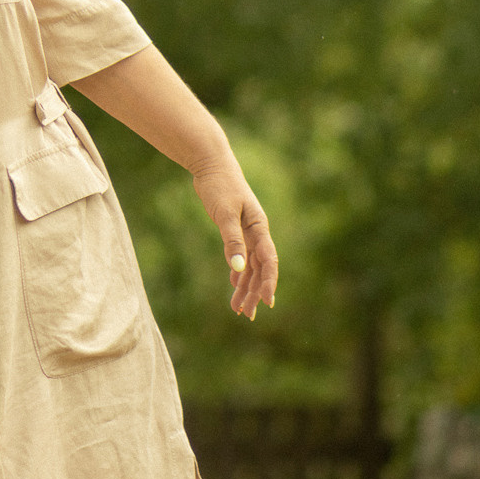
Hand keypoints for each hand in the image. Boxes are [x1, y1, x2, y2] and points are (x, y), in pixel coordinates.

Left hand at [192, 164, 278, 319]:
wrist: (211, 163)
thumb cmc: (219, 185)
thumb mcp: (224, 213)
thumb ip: (232, 240)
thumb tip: (238, 268)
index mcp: (259, 228)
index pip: (268, 261)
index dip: (268, 283)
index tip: (266, 303)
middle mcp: (256, 232)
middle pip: (259, 268)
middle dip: (254, 292)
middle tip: (246, 315)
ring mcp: (247, 231)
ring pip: (249, 265)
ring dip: (245, 287)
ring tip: (238, 309)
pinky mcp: (235, 229)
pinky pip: (241, 256)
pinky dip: (238, 272)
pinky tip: (234, 285)